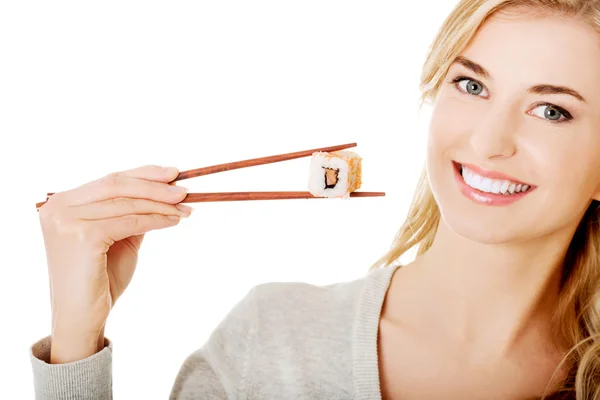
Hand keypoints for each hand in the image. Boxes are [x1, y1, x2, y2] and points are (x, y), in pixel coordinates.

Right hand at [38, 165, 192, 362]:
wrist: (81, 317)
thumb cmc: (99, 279)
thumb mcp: (118, 237)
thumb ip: (132, 212)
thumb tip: (163, 190)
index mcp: (62, 202)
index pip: (109, 179)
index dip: (143, 173)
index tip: (172, 173)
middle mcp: (58, 207)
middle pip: (117, 185)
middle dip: (155, 186)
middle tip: (184, 190)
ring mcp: (67, 221)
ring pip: (127, 203)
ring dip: (161, 204)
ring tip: (185, 208)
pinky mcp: (82, 236)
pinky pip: (130, 222)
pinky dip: (155, 220)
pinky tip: (173, 222)